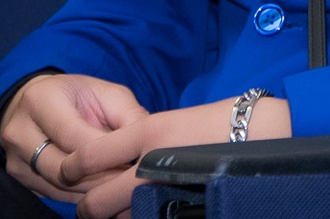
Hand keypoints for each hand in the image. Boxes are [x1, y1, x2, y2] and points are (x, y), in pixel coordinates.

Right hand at [0, 73, 150, 204]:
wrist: (36, 105)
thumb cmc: (77, 97)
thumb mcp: (106, 93)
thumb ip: (128, 115)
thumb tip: (149, 144)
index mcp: (40, 101)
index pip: (72, 136)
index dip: (105, 153)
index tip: (133, 160)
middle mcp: (20, 131)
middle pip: (62, 168)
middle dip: (100, 176)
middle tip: (129, 178)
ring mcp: (15, 160)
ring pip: (58, 187)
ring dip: (93, 190)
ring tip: (119, 185)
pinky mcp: (19, 180)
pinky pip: (53, 196)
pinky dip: (81, 196)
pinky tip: (102, 192)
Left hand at [61, 96, 291, 218]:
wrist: (261, 134)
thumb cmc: (220, 122)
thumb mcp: (171, 120)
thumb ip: (138, 138)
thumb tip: (107, 158)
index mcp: (145, 133)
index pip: (88, 157)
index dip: (71, 169)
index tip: (69, 173)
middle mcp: (148, 164)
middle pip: (95, 201)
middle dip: (88, 207)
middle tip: (90, 206)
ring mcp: (163, 191)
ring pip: (118, 218)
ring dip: (114, 215)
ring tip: (116, 211)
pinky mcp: (178, 208)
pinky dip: (138, 218)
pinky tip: (144, 213)